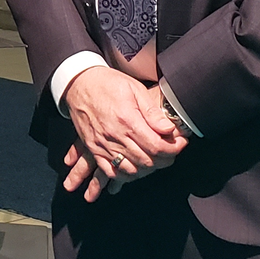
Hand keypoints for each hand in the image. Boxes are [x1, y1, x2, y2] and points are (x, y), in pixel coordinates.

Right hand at [61, 66, 186, 201]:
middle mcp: (114, 135)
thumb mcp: (134, 89)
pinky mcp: (93, 149)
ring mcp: (102, 144)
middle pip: (146, 161)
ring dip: (147, 169)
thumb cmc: (108, 83)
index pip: (156, 146)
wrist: (78, 84)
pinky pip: (109, 171)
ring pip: (130, 170)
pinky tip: (134, 168)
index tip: (181, 143)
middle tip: (172, 152)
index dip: (173, 149)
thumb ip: (151, 112)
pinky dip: (124, 175)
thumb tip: (168, 129)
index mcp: (127, 120)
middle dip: (165, 160)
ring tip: (156, 159)